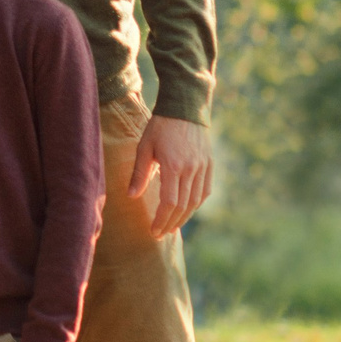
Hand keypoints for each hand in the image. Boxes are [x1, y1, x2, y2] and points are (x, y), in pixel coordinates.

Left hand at [129, 114, 211, 237]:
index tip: (154, 231)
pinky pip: (205, 190)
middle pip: (183, 206)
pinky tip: (187, 210)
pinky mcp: (209, 164)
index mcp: (174, 165)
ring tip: (172, 226)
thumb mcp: (144, 147)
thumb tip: (131, 196)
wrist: (185, 108)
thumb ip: (139, 174)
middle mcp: (191, 169)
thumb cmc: (160, 126)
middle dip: (171, 222)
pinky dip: (196, 203)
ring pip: (196, 201)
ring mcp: (203, 167)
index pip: (169, 202)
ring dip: (184, 217)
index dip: (161, 219)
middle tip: (160, 234)